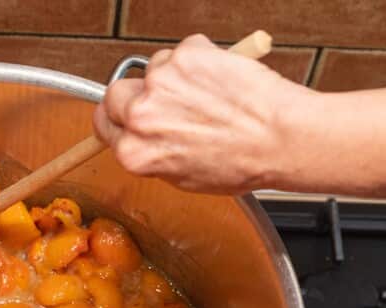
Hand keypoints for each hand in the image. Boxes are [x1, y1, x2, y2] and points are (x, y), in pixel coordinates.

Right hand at [93, 34, 311, 193]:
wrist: (281, 138)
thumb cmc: (244, 163)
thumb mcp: (185, 177)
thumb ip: (154, 155)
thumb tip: (146, 139)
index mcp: (135, 152)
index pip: (104, 124)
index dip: (118, 119)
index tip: (127, 116)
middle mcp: (141, 116)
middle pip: (117, 92)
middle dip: (137, 95)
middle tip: (166, 102)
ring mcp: (162, 81)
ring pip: (155, 69)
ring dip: (175, 78)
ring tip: (210, 98)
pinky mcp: (187, 54)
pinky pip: (185, 52)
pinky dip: (202, 61)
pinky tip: (222, 81)